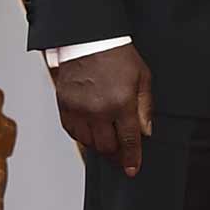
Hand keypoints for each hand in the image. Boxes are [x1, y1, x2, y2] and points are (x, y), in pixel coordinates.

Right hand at [50, 43, 153, 175]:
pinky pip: (72, 131)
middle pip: (106, 146)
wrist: (88, 39)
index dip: (131, 158)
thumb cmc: (117, 55)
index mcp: (120, 103)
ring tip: (107, 138)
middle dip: (116, 154)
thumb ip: (145, 107)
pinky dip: (82, 135)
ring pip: (88, 142)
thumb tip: (146, 132)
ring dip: (99, 144)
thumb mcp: (142, 78)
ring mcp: (78, 108)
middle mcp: (97, 110)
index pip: (128, 140)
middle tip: (121, 153)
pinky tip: (91, 130)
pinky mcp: (64, 105)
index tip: (132, 169)